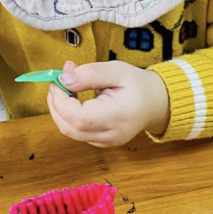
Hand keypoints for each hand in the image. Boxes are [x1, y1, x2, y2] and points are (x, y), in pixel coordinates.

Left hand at [47, 60, 169, 147]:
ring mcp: (106, 142)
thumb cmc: (138, 85)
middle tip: (57, 82)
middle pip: (70, 128)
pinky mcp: (101, 143)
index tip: (57, 81)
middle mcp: (111, 135)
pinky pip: (77, 133)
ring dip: (60, 110)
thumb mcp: (117, 70)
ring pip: (70, 132)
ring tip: (66, 87)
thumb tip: (63, 79)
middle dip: (56, 105)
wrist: (156, 103)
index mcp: (118, 116)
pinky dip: (69, 117)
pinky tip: (74, 100)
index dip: (61, 101)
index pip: (79, 118)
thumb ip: (90, 73)